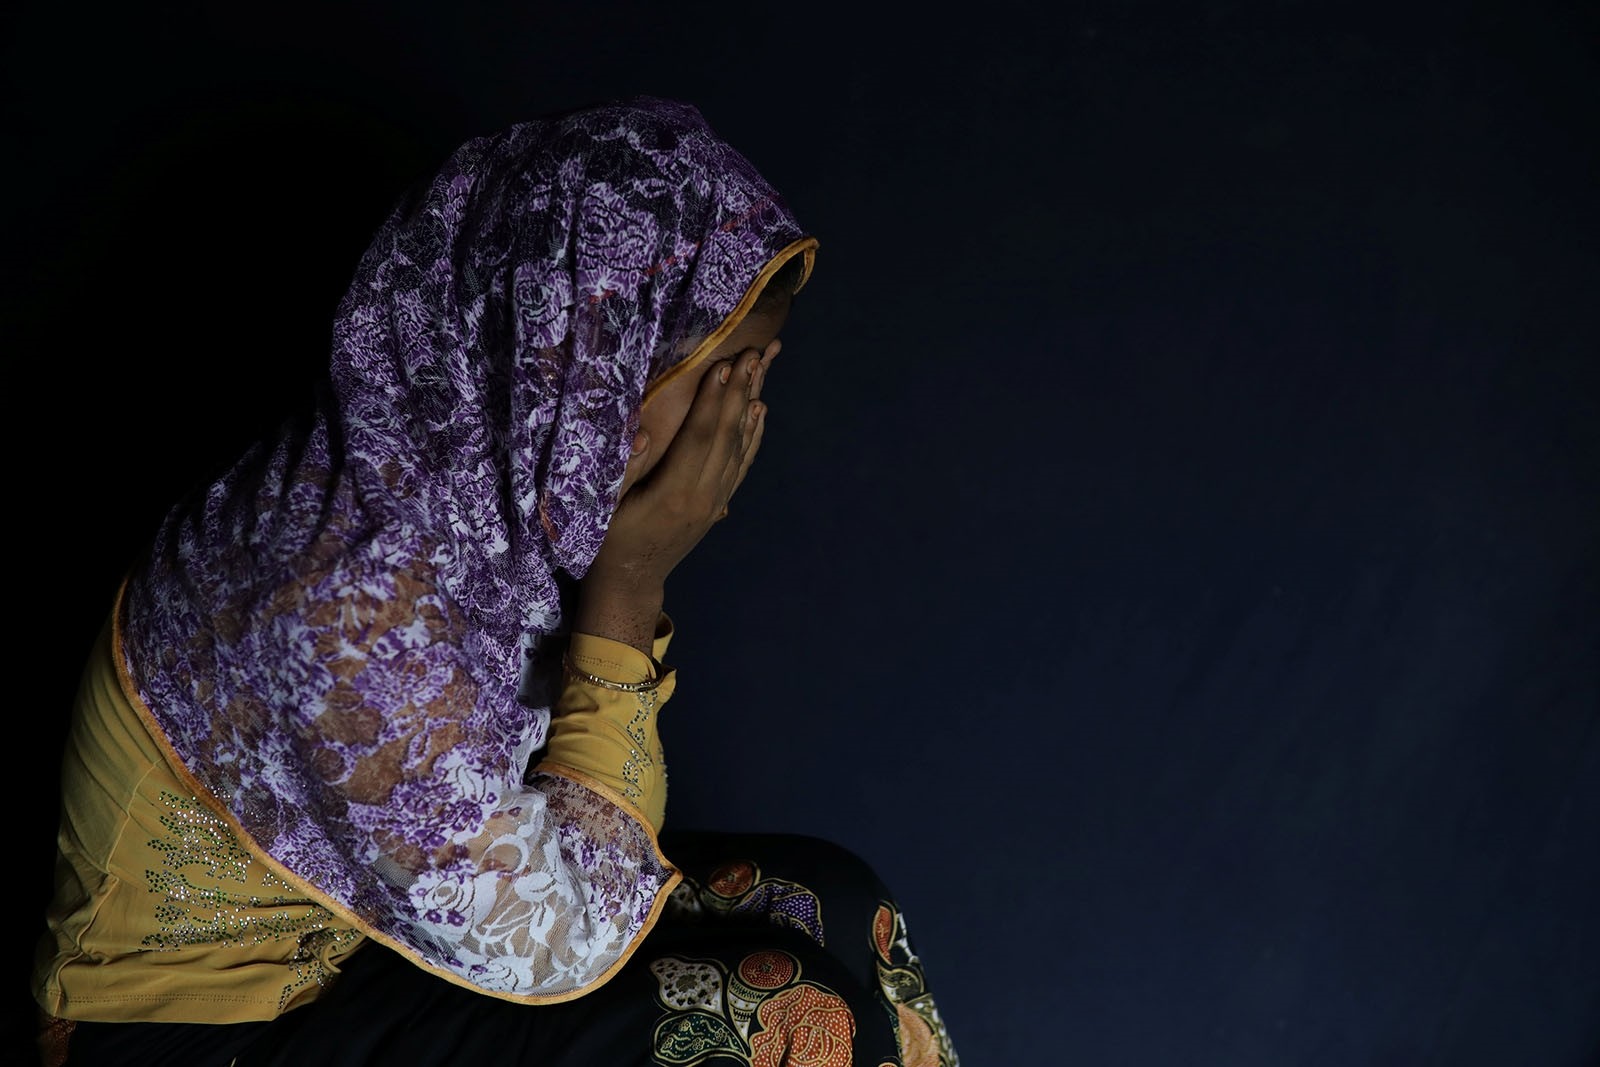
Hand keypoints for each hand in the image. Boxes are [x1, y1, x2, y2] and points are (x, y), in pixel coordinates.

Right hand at [573, 341, 776, 651]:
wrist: (630, 583)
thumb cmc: (608, 541)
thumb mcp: (605, 507)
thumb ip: (625, 468)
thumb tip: (643, 430)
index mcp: (675, 493)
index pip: (700, 436)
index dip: (714, 399)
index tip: (725, 364)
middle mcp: (704, 496)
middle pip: (727, 435)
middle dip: (741, 391)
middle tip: (755, 353)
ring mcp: (715, 502)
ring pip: (740, 447)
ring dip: (751, 406)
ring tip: (763, 370)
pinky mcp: (717, 506)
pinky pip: (742, 465)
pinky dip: (753, 436)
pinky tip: (759, 413)